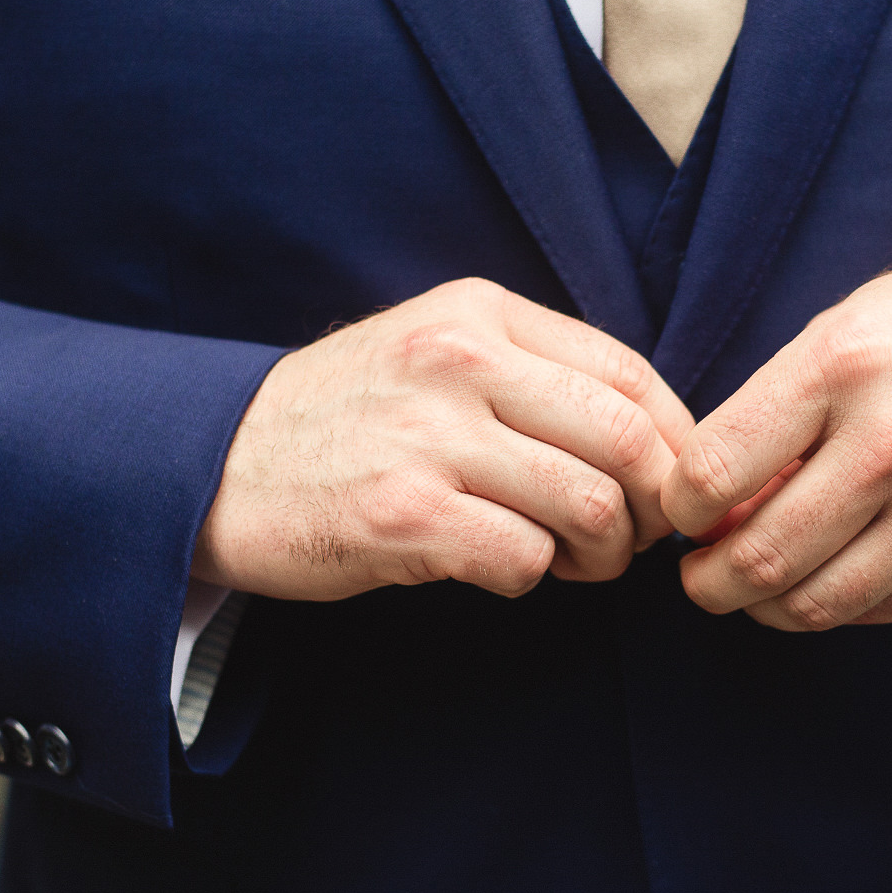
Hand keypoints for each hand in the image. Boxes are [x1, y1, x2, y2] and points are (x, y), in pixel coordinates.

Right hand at [194, 278, 692, 600]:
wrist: (215, 463)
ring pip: (590, 505)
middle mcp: (459, 362)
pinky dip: (533, 579)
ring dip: (602, 553)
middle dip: (654, 506)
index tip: (671, 486)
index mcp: (480, 314)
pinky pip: (524, 560)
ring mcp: (428, 439)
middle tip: (632, 538)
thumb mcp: (437, 351)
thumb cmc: (349, 417)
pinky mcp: (402, 516)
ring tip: (576, 562)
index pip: (630, 374)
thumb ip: (534, 371)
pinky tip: (503, 569)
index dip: (676, 442)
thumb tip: (655, 433)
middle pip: (628, 440)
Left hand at [661, 219, 891, 629]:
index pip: (711, 476)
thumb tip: (716, 496)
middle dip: (708, 582)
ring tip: (758, 586)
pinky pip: (886, 610)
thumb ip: (786, 403)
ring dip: (767, 608)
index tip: (682, 512)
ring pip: (816, 604)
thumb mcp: (866, 316)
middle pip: (756, 559)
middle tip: (700, 576)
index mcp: (846, 364)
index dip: (677, 509)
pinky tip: (837, 573)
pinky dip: (843, 602)